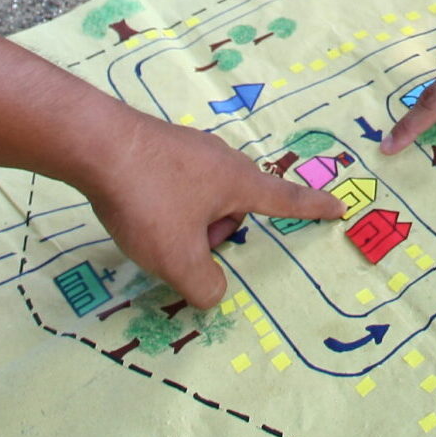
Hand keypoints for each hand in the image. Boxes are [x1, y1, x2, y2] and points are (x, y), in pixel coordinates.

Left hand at [77, 115, 340, 308]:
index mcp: (238, 183)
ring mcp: (190, 148)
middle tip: (182, 249)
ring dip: (188, 220)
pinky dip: (165, 203)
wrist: (96, 144)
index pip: (285, 199)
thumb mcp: (177, 257)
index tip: (339, 207)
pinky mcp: (161, 145)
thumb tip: (213, 292)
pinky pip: (177, 183)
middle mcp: (221, 160)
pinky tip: (135, 207)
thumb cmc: (148, 199)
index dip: (313, 208)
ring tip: (151, 228)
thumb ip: (203, 286)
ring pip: (202, 197)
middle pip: (233, 207)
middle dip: (215, 234)